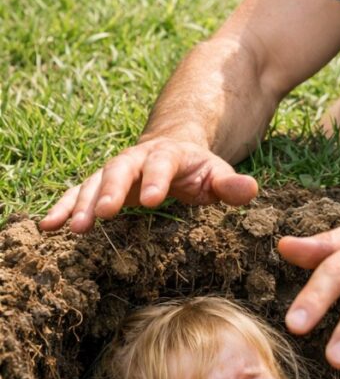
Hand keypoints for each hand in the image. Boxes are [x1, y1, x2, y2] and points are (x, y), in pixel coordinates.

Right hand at [39, 138, 258, 232]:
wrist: (174, 150)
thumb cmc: (199, 169)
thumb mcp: (218, 174)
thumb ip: (231, 184)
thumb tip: (251, 189)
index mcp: (170, 155)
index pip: (163, 164)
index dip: (157, 179)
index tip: (151, 200)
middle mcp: (137, 159)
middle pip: (120, 169)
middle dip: (110, 190)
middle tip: (103, 214)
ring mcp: (116, 171)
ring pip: (95, 182)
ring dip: (82, 204)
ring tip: (70, 228)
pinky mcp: (102, 185)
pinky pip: (79, 194)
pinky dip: (64, 207)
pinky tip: (49, 226)